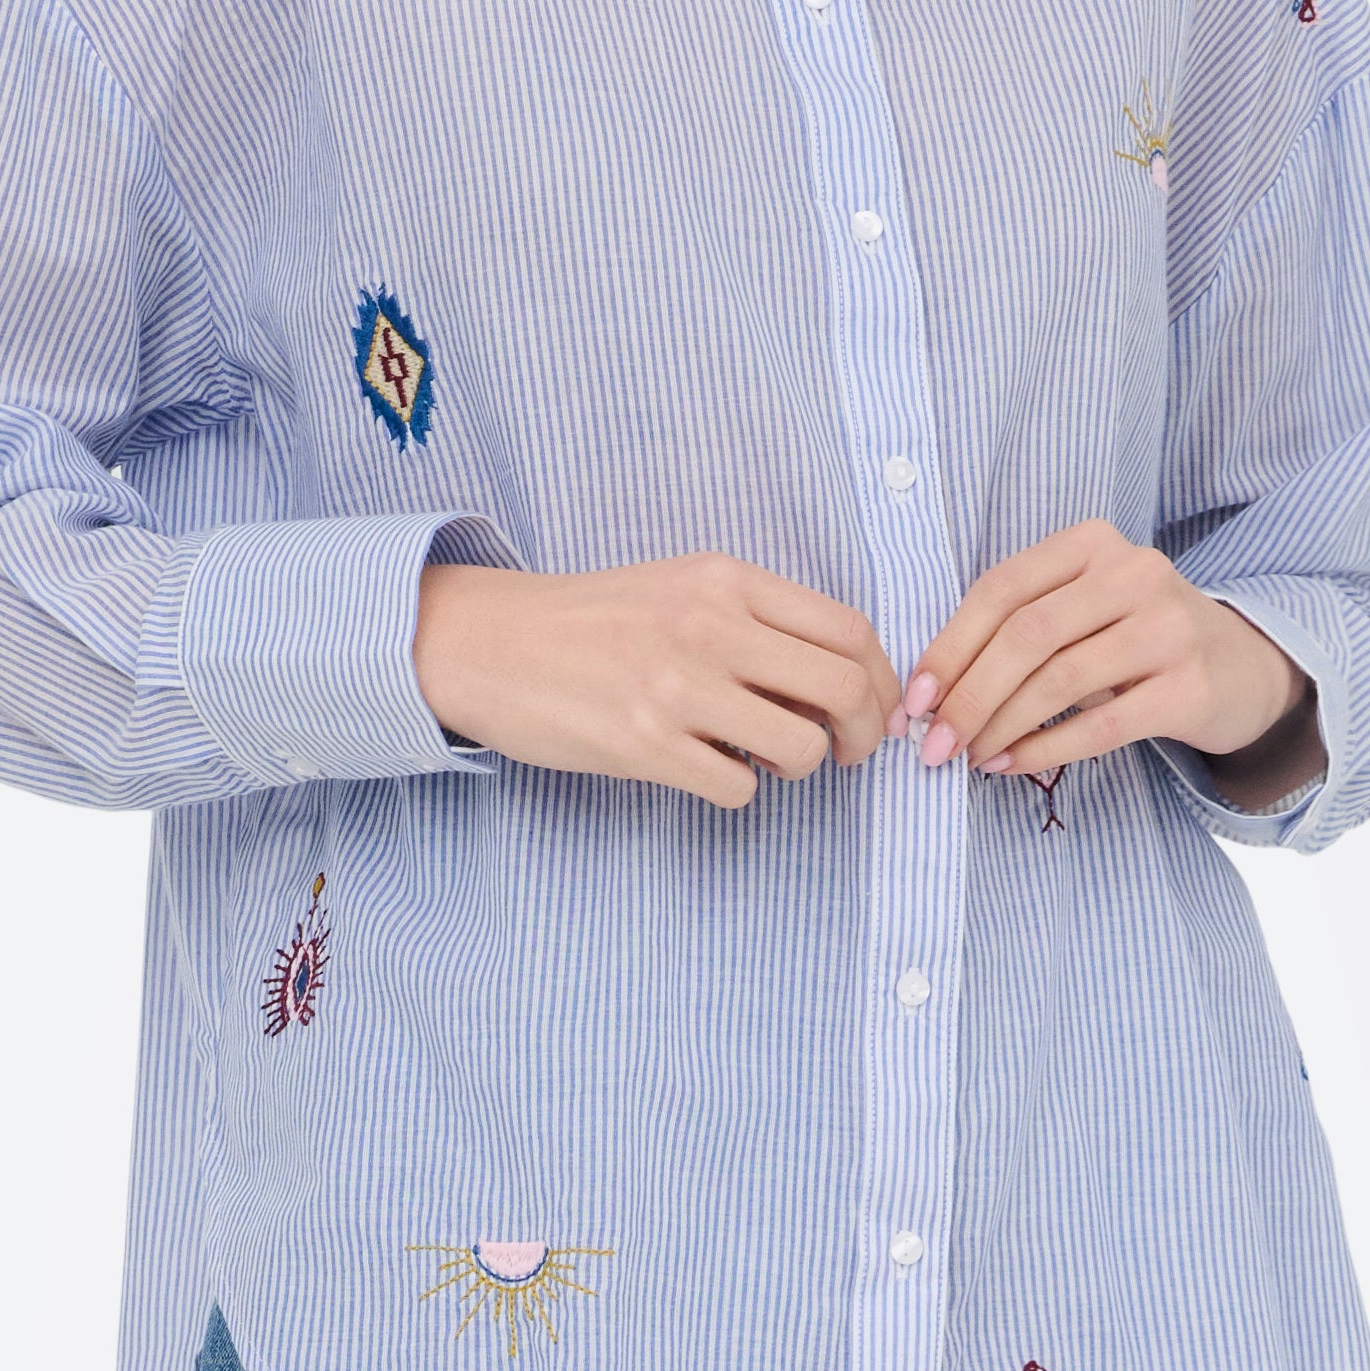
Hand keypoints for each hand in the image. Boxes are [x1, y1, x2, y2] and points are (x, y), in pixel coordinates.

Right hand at [415, 554, 899, 810]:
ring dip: (798, 768)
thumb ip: (755, 622)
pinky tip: (708, 770)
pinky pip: (739, 788)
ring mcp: (679, 686)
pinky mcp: (646, 743)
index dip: (880, 679)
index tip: (871, 708)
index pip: (849, 629)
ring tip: (763, 760)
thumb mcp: (680, 588)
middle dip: (863, 732)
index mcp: (726, 580)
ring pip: (801, 747)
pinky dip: (738, 790)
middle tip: (844, 752)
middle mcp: (710, 625)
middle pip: (844, 687)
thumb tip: (834, 686)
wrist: (489, 643)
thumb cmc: (592, 622)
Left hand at [902, 522, 1318, 804]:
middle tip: (933, 743)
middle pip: (1027, 635)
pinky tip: (1011, 765)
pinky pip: (1100, 725)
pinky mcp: (1189, 688)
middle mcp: (1135, 574)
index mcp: (1093, 543)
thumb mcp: (1084, 607)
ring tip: (968, 756)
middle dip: (969, 695)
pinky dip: (1045, 748)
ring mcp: (1168, 628)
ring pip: (1060, 680)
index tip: (914, 699)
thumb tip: (933, 690)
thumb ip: (1021, 626)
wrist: (1242, 668)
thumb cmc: (1137, 639)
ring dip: (1001, 726)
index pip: (1002, 589)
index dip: (950, 646)